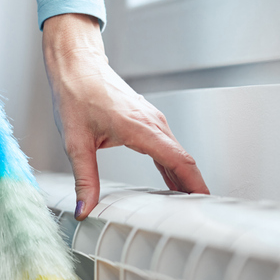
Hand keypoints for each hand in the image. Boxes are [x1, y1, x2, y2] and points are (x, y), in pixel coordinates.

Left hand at [43, 13, 208, 218]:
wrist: (77, 66)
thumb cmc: (76, 94)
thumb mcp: (76, 143)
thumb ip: (85, 180)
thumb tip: (85, 208)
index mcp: (140, 128)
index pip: (178, 160)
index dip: (194, 183)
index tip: (204, 201)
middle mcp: (152, 123)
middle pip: (183, 159)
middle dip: (193, 187)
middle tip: (197, 213)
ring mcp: (152, 120)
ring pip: (176, 153)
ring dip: (184, 177)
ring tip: (187, 205)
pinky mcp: (147, 121)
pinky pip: (167, 147)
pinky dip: (173, 166)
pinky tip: (172, 182)